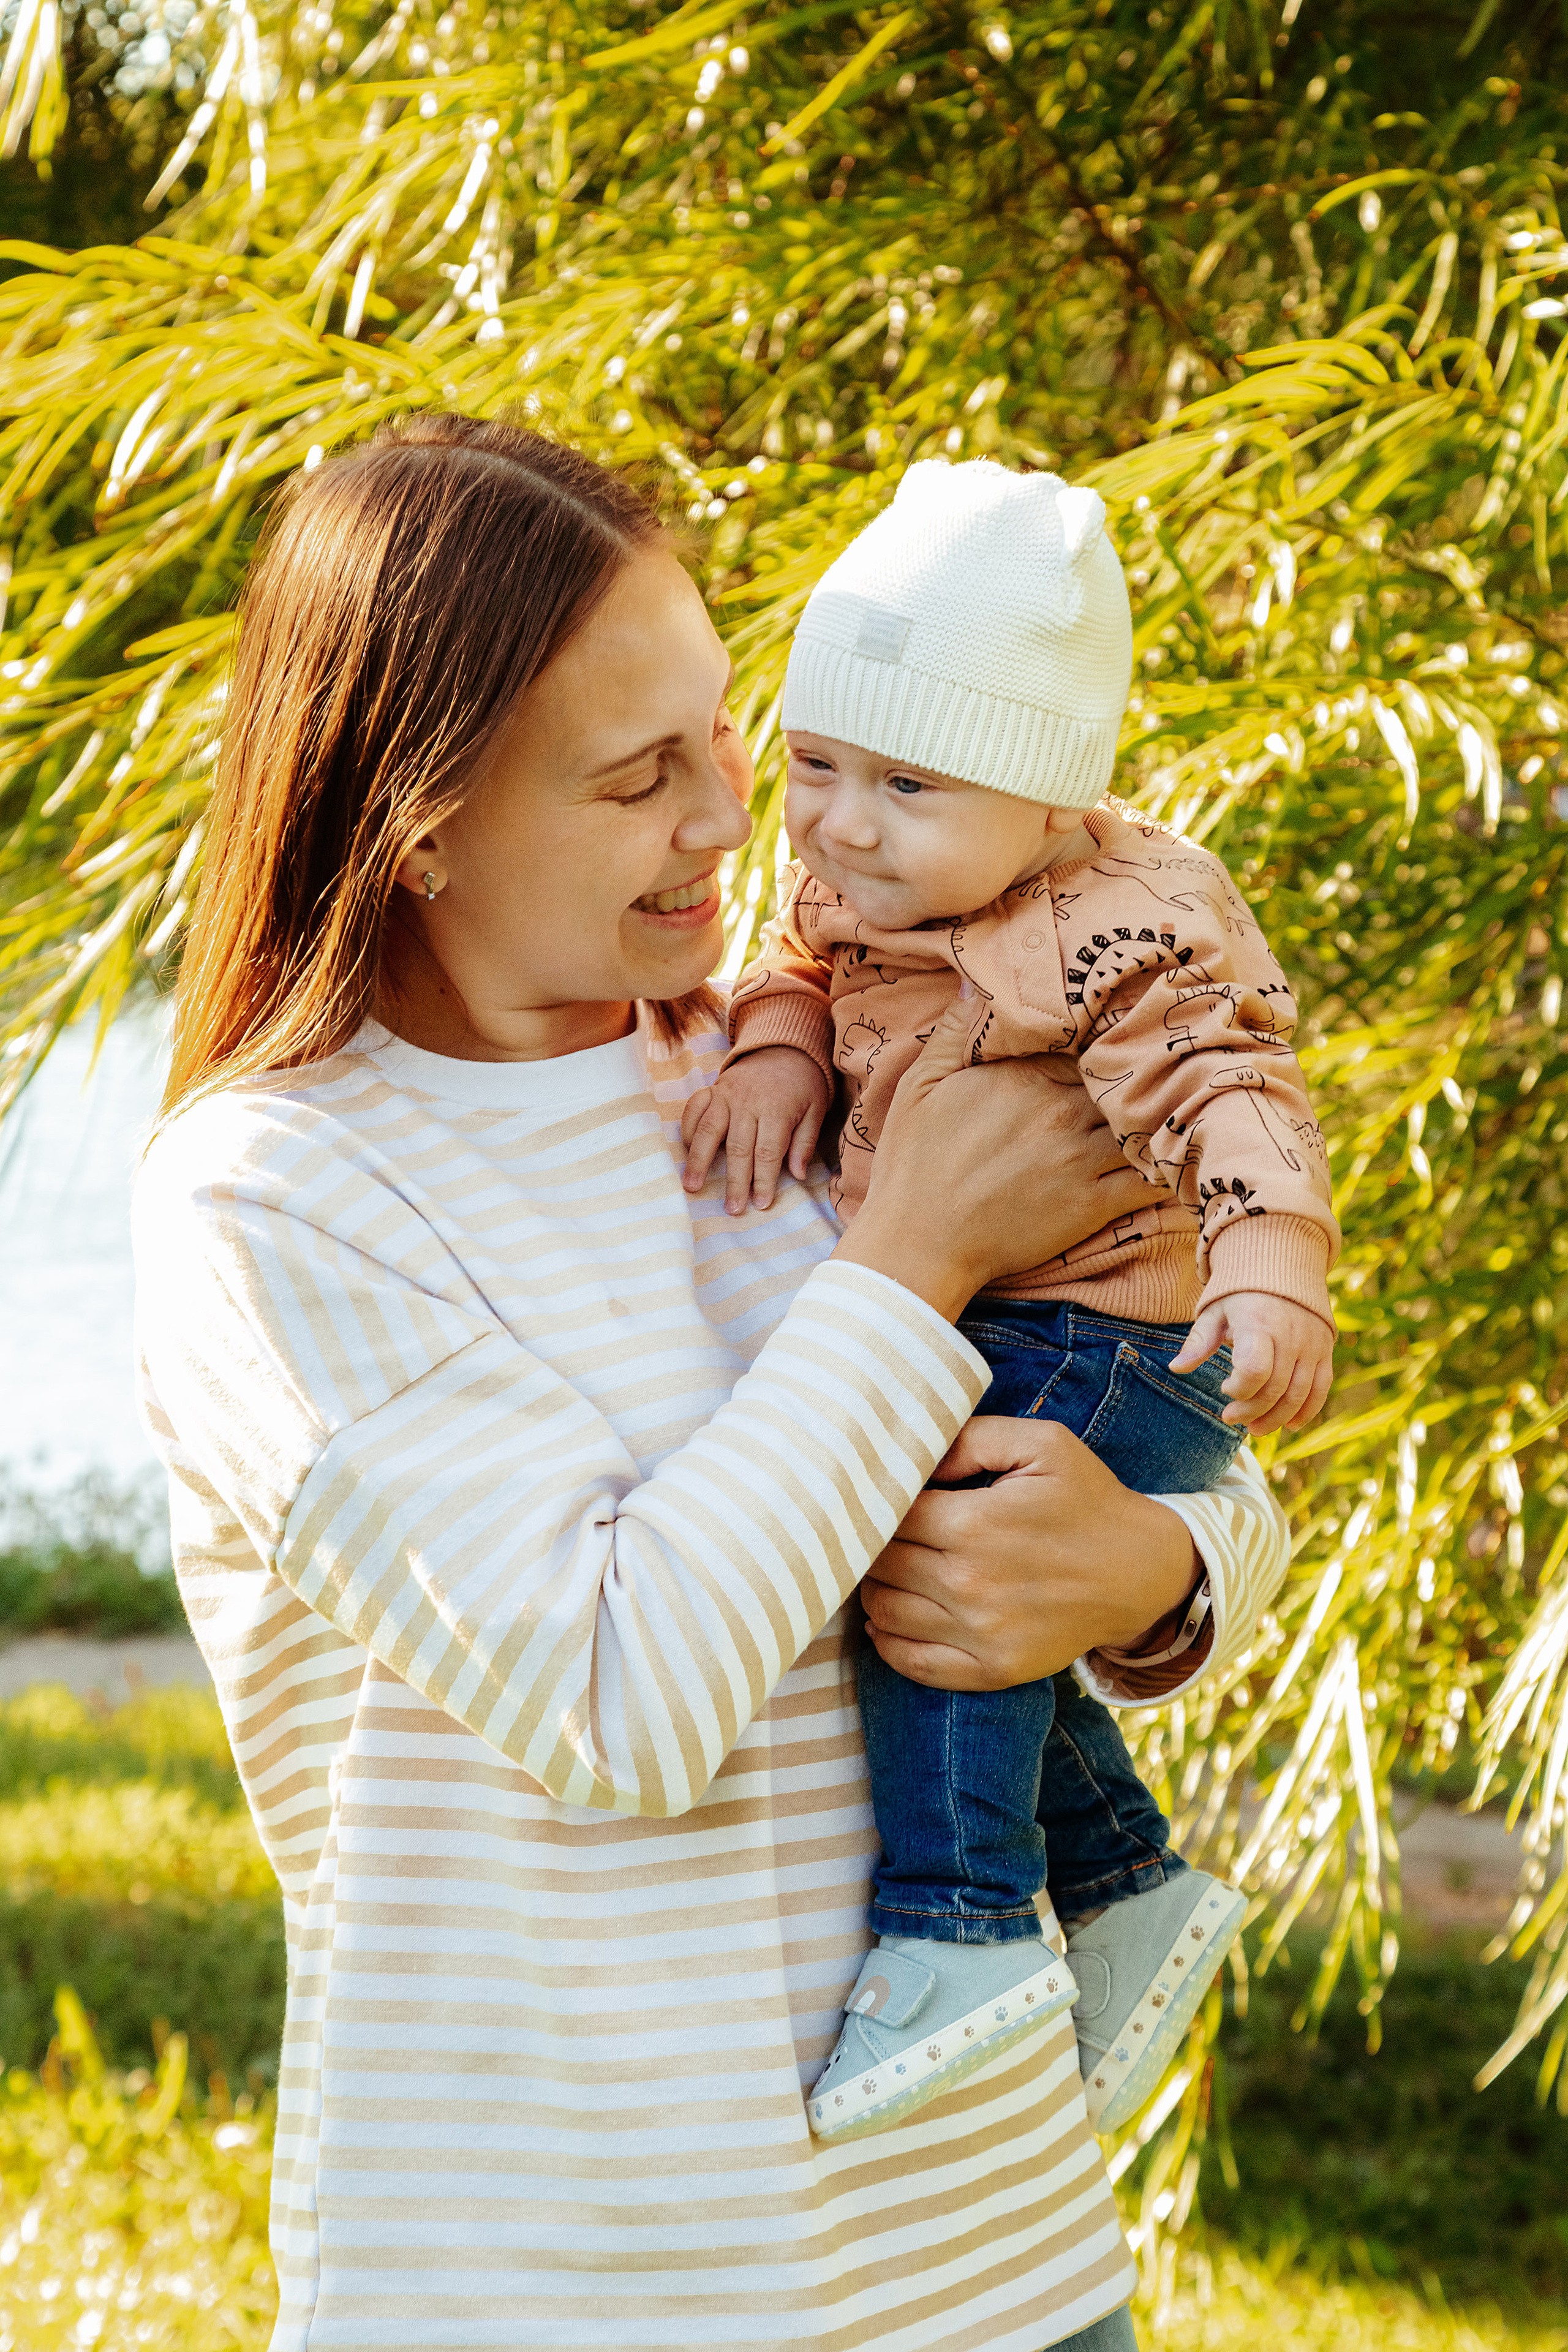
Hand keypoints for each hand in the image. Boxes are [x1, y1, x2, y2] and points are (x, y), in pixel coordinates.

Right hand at [681, 1047, 830, 1213]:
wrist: (784, 1046)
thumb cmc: (803, 1085)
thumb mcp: (816, 1110)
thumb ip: (805, 1142)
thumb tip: (797, 1175)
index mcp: (776, 1110)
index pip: (767, 1152)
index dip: (764, 1180)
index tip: (761, 1204)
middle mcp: (748, 1103)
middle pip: (739, 1148)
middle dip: (735, 1181)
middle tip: (732, 1208)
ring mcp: (726, 1094)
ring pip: (709, 1130)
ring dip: (699, 1160)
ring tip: (691, 1186)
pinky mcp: (712, 1089)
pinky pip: (694, 1108)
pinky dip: (686, 1128)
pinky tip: (684, 1150)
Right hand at [832, 995, 1156, 1318]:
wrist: (919, 1245)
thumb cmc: (912, 1166)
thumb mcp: (918, 1086)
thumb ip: (954, 1030)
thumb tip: (974, 981)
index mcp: (1024, 1076)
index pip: (1087, 1041)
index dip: (1103, 1039)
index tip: (1114, 1038)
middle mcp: (1061, 1111)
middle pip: (1124, 1076)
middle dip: (1142, 1070)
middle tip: (1164, 1062)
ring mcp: (1081, 1159)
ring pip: (1147, 1121)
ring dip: (1164, 1111)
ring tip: (1182, 1102)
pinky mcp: (1094, 1204)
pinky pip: (1152, 1178)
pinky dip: (1172, 1162)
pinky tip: (1180, 1152)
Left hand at [861, 1416, 1199, 1690]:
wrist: (1143, 1571)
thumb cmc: (1088, 1499)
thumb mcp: (1042, 1444)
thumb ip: (971, 1438)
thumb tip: (914, 1457)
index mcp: (977, 1524)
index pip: (889, 1516)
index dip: (880, 1504)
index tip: (884, 1499)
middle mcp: (972, 1584)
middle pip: (880, 1564)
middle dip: (873, 1544)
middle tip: (878, 1532)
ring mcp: (982, 1634)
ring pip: (885, 1613)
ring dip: (874, 1589)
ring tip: (887, 1569)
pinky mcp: (994, 1669)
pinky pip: (912, 1664)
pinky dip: (887, 1643)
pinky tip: (888, 1619)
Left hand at [1169, 1292, 1332, 1435]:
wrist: (1284, 1267)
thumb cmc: (1240, 1294)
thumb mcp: (1215, 1311)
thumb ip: (1199, 1341)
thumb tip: (1176, 1368)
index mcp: (1259, 1323)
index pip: (1254, 1370)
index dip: (1238, 1389)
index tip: (1224, 1387)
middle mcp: (1290, 1335)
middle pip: (1275, 1388)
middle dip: (1251, 1411)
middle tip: (1232, 1418)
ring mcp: (1311, 1344)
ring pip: (1298, 1394)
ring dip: (1277, 1418)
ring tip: (1255, 1427)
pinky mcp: (1324, 1350)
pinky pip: (1321, 1388)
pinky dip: (1307, 1411)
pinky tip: (1290, 1424)